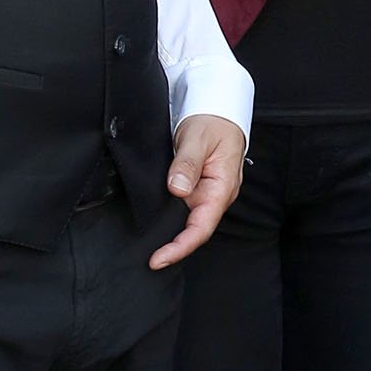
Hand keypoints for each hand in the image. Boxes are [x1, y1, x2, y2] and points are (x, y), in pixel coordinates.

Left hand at [150, 116, 246, 267]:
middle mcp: (215, 196)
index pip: (202, 227)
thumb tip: (177, 188)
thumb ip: (187, 164)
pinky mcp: (197, 189)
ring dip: (171, 236)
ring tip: (149, 248)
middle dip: (174, 248)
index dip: (181, 246)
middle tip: (149, 259)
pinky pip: (184, 210)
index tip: (160, 258)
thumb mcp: (198, 138)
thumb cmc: (213, 123)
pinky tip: (156, 227)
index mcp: (221, 188)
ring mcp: (206, 194)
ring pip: (188, 222)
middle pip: (195, 230)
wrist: (219, 111)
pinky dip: (171, 222)